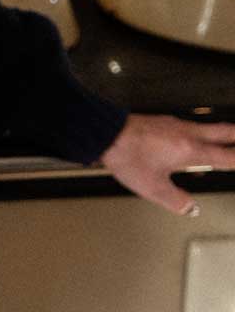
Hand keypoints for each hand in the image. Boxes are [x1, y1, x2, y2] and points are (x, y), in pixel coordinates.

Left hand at [99, 112, 234, 214]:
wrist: (106, 132)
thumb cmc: (126, 155)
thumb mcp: (154, 188)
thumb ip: (177, 201)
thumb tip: (190, 207)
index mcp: (189, 150)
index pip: (225, 156)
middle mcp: (184, 133)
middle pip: (220, 132)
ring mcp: (172, 124)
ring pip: (205, 126)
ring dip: (220, 131)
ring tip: (227, 135)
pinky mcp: (161, 121)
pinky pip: (189, 125)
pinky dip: (201, 130)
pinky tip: (193, 135)